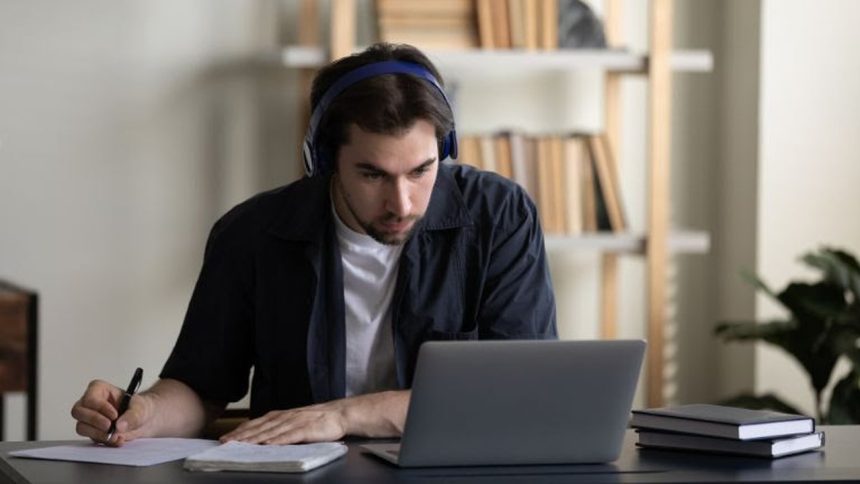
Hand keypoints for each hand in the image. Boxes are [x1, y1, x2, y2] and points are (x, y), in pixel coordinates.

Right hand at [70, 380, 153, 445]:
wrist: (145, 421)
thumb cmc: (140, 407)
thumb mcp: (140, 408)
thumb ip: (132, 416)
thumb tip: (119, 426)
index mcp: (99, 389)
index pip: (90, 398)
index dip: (100, 408)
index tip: (114, 415)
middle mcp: (90, 404)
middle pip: (78, 412)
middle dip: (94, 421)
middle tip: (109, 427)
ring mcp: (89, 419)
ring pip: (81, 427)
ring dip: (98, 434)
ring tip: (115, 436)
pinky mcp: (92, 432)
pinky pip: (91, 438)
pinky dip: (104, 441)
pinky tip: (117, 439)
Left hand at [220, 400, 347, 444]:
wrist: (340, 414)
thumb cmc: (318, 419)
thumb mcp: (294, 420)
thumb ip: (279, 427)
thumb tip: (261, 436)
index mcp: (281, 415)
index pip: (256, 423)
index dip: (240, 430)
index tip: (226, 438)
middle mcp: (285, 417)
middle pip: (260, 428)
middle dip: (241, 436)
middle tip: (226, 442)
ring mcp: (295, 422)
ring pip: (271, 432)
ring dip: (254, 439)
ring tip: (241, 445)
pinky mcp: (306, 429)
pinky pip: (290, 436)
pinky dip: (278, 440)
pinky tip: (268, 445)